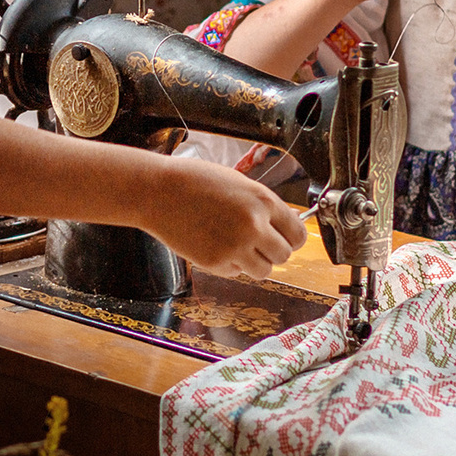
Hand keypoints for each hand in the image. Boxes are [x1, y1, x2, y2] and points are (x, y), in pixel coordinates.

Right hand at [143, 155, 305, 279]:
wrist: (158, 192)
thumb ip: (264, 206)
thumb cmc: (195, 182)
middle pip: (284, 256)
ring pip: (264, 271)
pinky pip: (236, 273)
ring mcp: (235, 247)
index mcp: (263, 201)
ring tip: (237, 247)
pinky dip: (229, 265)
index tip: (284, 239)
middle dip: (273, 252)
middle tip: (257, 244)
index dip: (291, 238)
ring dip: (254, 263)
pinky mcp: (216, 263)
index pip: (297, 234)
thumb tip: (288, 223)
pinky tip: (214, 245)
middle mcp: (254, 226)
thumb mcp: (239, 184)